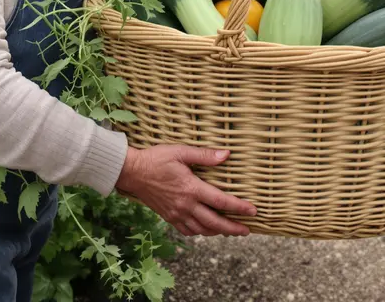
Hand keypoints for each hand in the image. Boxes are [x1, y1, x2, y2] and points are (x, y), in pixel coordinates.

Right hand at [114, 145, 256, 236]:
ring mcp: (176, 213)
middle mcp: (185, 205)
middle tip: (247, 230)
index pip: (221, 201)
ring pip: (202, 229)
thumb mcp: (181, 152)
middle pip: (215, 222)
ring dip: (218, 232)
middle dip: (233, 228)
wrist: (132, 172)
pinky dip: (199, 232)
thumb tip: (226, 155)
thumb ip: (204, 155)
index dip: (239, 207)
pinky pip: (187, 231)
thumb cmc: (156, 159)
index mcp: (191, 188)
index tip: (253, 211)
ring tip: (229, 231)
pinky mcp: (168, 217)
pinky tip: (205, 229)